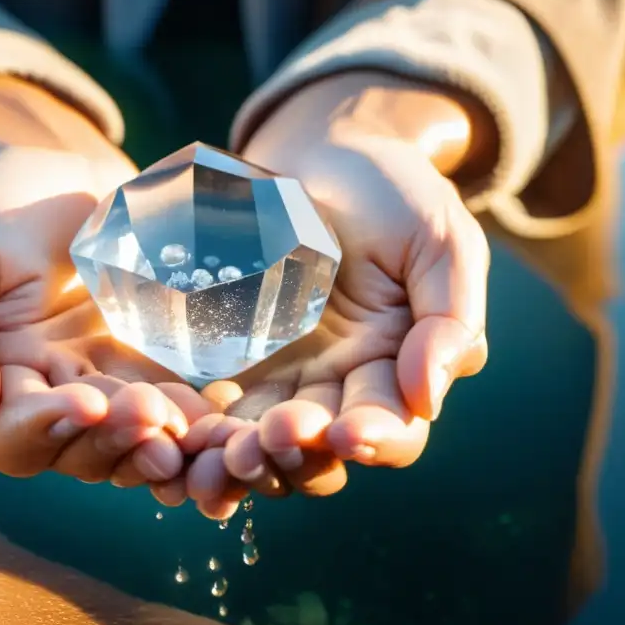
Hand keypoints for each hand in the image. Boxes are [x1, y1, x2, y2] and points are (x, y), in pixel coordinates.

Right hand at [0, 77, 211, 485]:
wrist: (54, 167)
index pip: (2, 434)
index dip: (42, 431)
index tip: (86, 404)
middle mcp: (42, 391)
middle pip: (73, 448)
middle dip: (114, 439)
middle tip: (154, 414)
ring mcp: (97, 377)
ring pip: (126, 435)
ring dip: (159, 441)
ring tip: (195, 429)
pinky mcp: (144, 358)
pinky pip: (170, 398)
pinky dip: (194, 414)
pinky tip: (221, 413)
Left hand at [185, 73, 492, 517]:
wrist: (325, 162)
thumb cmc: (396, 199)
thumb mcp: (442, 243)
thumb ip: (450, 317)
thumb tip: (427, 399)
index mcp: (393, 372)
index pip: (392, 427)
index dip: (377, 438)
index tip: (349, 432)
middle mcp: (335, 391)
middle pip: (318, 453)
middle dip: (296, 455)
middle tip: (268, 438)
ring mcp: (277, 382)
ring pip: (259, 446)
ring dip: (239, 462)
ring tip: (215, 457)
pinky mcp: (225, 364)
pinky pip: (210, 411)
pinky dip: (195, 434)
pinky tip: (175, 439)